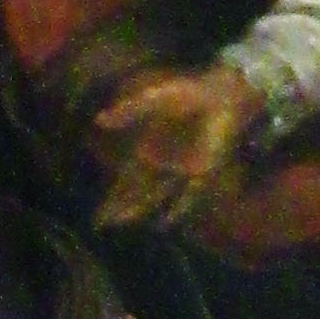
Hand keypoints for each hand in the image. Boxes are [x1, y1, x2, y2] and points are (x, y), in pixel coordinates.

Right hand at [95, 67, 257, 227]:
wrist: (221, 94)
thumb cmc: (188, 93)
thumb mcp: (153, 99)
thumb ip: (129, 111)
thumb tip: (98, 120)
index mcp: (151, 148)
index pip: (127, 178)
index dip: (113, 194)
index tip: (98, 210)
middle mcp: (164, 163)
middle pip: (138, 192)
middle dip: (121, 206)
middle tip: (101, 224)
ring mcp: (182, 170)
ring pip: (156, 195)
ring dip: (140, 208)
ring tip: (121, 221)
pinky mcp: (203, 171)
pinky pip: (188, 194)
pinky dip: (177, 208)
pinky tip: (164, 222)